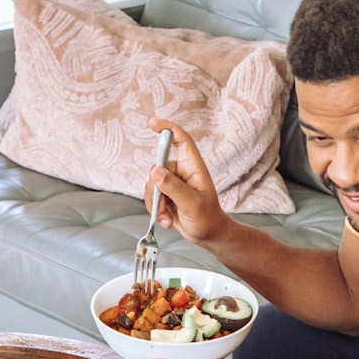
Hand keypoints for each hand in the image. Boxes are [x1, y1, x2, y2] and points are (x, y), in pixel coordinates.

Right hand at [146, 118, 232, 248]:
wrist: (208, 235)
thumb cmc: (207, 218)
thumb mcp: (192, 204)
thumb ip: (174, 187)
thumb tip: (154, 171)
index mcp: (193, 167)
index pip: (180, 140)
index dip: (167, 128)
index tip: (152, 124)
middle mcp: (181, 171)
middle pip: (157, 167)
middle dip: (156, 190)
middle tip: (163, 208)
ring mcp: (172, 183)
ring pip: (151, 184)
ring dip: (155, 204)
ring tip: (167, 219)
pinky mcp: (165, 194)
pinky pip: (150, 196)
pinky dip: (155, 210)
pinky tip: (167, 221)